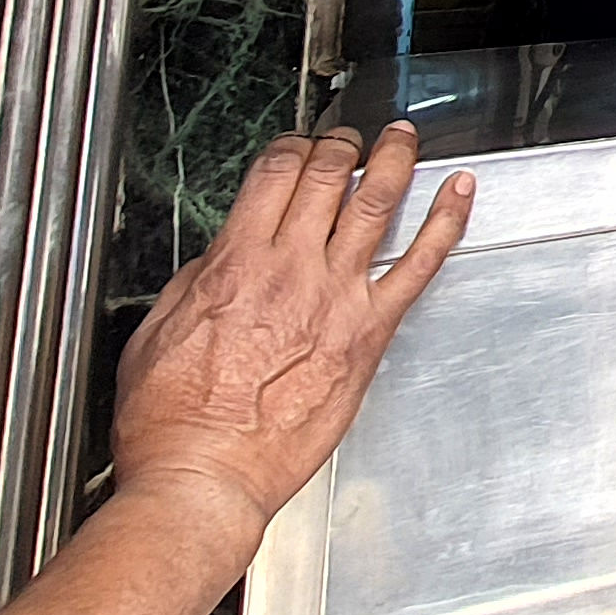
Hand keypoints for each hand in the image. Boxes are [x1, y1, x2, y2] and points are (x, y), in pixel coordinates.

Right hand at [109, 126, 470, 532]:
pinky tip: (459, 193)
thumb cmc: (172, 422)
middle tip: (350, 138)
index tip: (300, 147)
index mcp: (234, 263)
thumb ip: (195, 283)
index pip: (275, 174)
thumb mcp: (156, 332)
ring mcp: (335, 298)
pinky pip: (420, 263)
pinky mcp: (369, 333)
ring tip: (402, 138)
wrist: (204, 476)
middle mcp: (289, 269)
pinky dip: (446, 220)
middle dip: (341, 146)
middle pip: (327, 178)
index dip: (293, 148)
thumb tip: (218, 258)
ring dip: (394, 160)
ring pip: (375, 203)